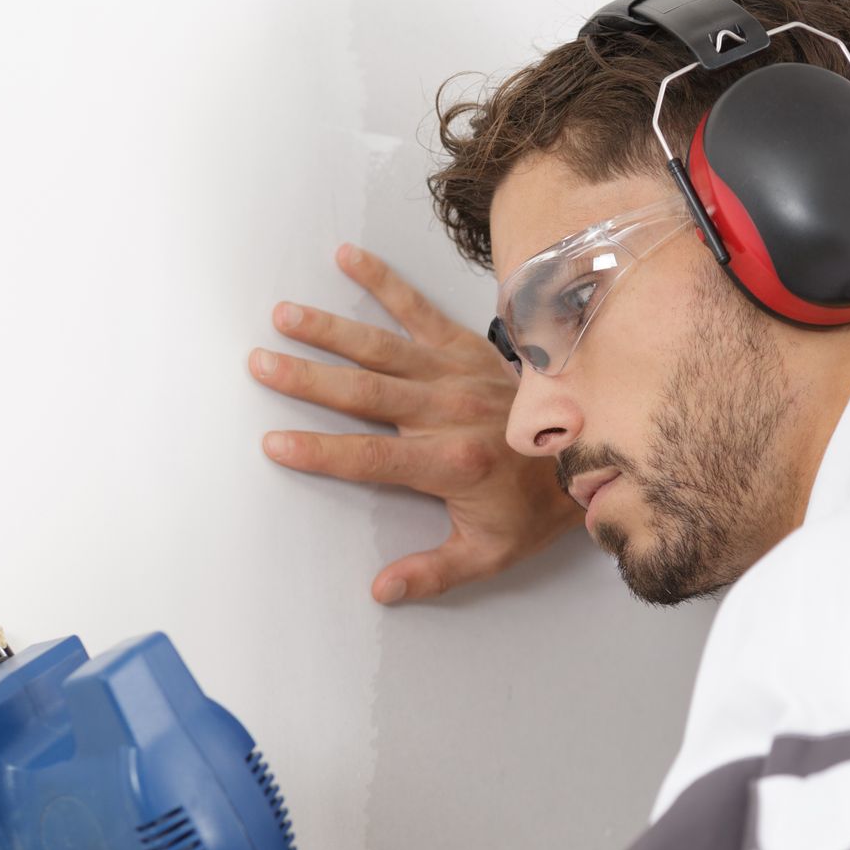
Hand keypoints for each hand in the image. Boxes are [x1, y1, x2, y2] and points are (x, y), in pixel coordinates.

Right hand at [251, 243, 580, 604]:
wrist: (588, 456)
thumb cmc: (534, 508)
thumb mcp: (489, 554)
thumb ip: (432, 572)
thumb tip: (381, 591)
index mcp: (450, 463)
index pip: (370, 458)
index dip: (321, 452)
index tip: (275, 441)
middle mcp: (449, 412)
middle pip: (365, 393)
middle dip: (308, 377)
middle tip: (260, 362)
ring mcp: (458, 374)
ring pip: (382, 348)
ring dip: (330, 330)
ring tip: (284, 315)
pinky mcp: (467, 348)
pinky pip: (420, 310)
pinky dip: (385, 282)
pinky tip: (349, 258)